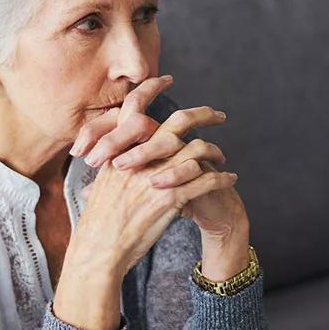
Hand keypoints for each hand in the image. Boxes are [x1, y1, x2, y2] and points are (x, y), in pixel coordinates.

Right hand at [73, 78, 246, 241]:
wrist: (97, 250)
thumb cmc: (98, 222)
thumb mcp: (100, 184)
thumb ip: (115, 165)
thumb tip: (124, 154)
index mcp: (120, 151)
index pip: (133, 108)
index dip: (149, 88)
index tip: (166, 78)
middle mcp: (138, 159)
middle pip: (177, 123)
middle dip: (202, 114)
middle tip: (219, 114)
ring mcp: (155, 178)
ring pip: (196, 150)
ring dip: (216, 153)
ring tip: (224, 158)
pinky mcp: (170, 199)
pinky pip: (205, 181)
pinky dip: (221, 178)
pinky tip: (230, 179)